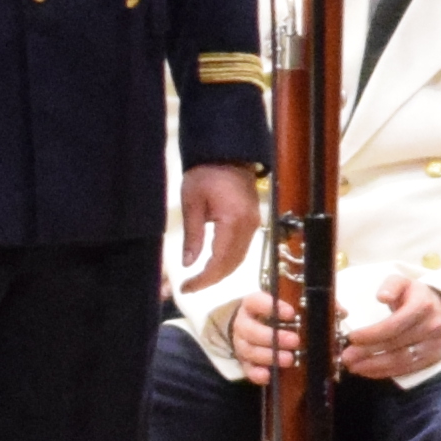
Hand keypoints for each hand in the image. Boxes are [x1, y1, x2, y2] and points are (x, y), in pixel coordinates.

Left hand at [173, 162, 257, 292]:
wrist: (228, 153)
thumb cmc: (205, 174)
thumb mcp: (192, 203)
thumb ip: (192, 235)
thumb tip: (188, 264)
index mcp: (233, 222)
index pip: (219, 261)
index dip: (203, 279)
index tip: (186, 287)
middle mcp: (249, 227)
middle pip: (232, 264)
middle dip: (211, 279)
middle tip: (190, 286)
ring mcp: (254, 225)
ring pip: (239, 259)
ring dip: (220, 272)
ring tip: (200, 279)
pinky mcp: (253, 221)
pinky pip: (242, 249)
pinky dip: (228, 261)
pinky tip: (214, 264)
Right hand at [220, 285, 294, 383]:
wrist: (252, 327)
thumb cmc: (272, 315)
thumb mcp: (281, 306)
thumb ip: (297, 308)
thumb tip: (323, 310)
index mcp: (251, 306)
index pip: (255, 302)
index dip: (270, 307)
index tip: (291, 313)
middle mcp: (243, 324)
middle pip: (251, 330)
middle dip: (273, 337)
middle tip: (295, 340)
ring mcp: (241, 344)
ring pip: (250, 351)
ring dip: (269, 356)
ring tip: (289, 359)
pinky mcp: (244, 362)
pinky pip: (248, 369)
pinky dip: (257, 374)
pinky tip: (268, 376)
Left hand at [335, 276, 440, 379]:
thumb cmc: (416, 296)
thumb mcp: (403, 282)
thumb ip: (391, 286)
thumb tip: (382, 296)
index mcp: (423, 306)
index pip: (394, 325)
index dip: (372, 334)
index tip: (352, 337)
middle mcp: (432, 327)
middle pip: (395, 344)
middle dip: (367, 352)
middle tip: (346, 356)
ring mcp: (434, 345)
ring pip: (400, 360)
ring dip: (374, 365)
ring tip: (353, 366)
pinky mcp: (433, 358)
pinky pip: (406, 369)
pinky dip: (385, 371)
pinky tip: (368, 370)